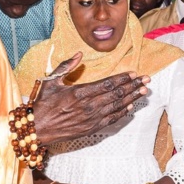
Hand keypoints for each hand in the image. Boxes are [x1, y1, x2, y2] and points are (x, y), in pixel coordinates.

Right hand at [32, 53, 148, 144]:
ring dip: (132, 98)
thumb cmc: (42, 104)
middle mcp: (88, 106)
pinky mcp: (91, 129)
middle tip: (146, 80)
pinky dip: (123, 113)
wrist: (36, 129)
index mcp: (79, 92)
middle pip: (117, 94)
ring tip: (144, 91)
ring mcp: (91, 119)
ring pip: (117, 106)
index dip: (123, 78)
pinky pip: (111, 119)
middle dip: (133, 86)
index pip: (108, 84)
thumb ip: (66, 66)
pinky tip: (131, 106)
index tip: (134, 73)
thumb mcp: (51, 81)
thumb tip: (79, 54)